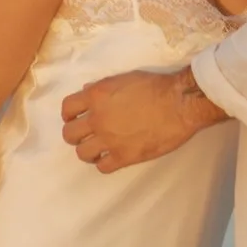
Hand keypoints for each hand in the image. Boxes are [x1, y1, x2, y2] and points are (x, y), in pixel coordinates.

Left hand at [62, 67, 221, 171]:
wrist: (179, 103)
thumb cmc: (156, 87)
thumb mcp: (124, 79)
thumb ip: (102, 87)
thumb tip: (87, 92)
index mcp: (96, 96)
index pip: (67, 108)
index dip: (68, 114)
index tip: (73, 118)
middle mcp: (98, 119)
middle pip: (70, 134)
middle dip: (75, 135)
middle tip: (85, 135)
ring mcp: (109, 139)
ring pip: (82, 153)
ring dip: (88, 151)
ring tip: (98, 149)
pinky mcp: (124, 156)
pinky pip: (103, 167)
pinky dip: (104, 163)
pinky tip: (112, 158)